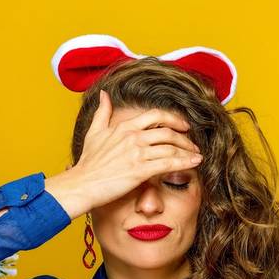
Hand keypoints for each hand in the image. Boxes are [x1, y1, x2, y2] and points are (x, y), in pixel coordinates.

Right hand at [44, 90, 202, 216]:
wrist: (82, 184)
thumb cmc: (87, 163)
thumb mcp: (93, 133)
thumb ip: (102, 112)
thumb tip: (104, 94)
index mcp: (124, 127)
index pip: (156, 116)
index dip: (173, 119)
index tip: (183, 126)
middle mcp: (133, 137)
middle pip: (168, 131)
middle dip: (184, 137)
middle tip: (193, 144)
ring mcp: (137, 153)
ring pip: (171, 147)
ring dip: (187, 151)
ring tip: (196, 156)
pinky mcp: (140, 170)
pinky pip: (168, 164)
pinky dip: (185, 163)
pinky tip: (194, 164)